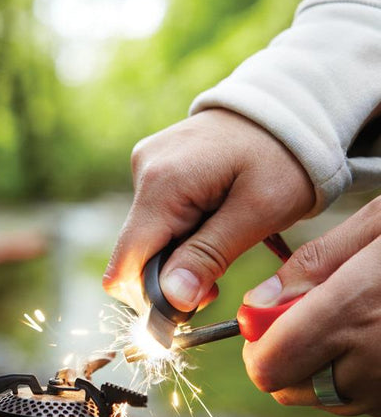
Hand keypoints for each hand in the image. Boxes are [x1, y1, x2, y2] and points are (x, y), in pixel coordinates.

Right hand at [103, 109, 314, 310]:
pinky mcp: (156, 165)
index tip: (190, 307)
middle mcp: (144, 170)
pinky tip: (213, 220)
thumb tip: (172, 299)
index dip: (151, 298)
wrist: (289, 109)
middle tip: (216, 281)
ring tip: (223, 241)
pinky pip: (156, 216)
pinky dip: (181, 232)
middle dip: (171, 278)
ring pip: (146, 238)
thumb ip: (210, 255)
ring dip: (179, 255)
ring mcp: (147, 164)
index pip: (126, 264)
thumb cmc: (283, 158)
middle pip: (135, 254)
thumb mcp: (257, 212)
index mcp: (163, 183)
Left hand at [242, 196, 380, 416]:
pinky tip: (375, 338)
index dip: (256, 346)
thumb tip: (258, 302)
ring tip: (351, 321)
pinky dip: (352, 377)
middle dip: (282, 356)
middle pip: (287, 389)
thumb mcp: (378, 226)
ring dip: (317, 367)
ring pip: (322, 397)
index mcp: (352, 312)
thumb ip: (313, 263)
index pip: (270, 365)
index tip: (265, 319)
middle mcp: (370, 363)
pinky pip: (359, 402)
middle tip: (305, 318)